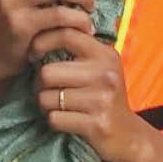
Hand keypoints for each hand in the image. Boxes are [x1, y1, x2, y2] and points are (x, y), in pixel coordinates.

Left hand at [33, 27, 148, 161]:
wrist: (129, 135)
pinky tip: (65, 120)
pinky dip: (54, 121)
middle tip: (45, 89)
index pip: (65, 35)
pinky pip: (54, 119)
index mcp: (104, 54)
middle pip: (47, 72)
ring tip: (56, 105)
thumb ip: (78, 48)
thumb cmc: (104, 96)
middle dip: (39, 84)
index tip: (33, 54)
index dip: (41, 42)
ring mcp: (101, 100)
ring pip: (46, 98)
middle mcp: (105, 74)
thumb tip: (42, 27)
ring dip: (45, 105)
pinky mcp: (96, 124)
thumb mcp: (99, 66)